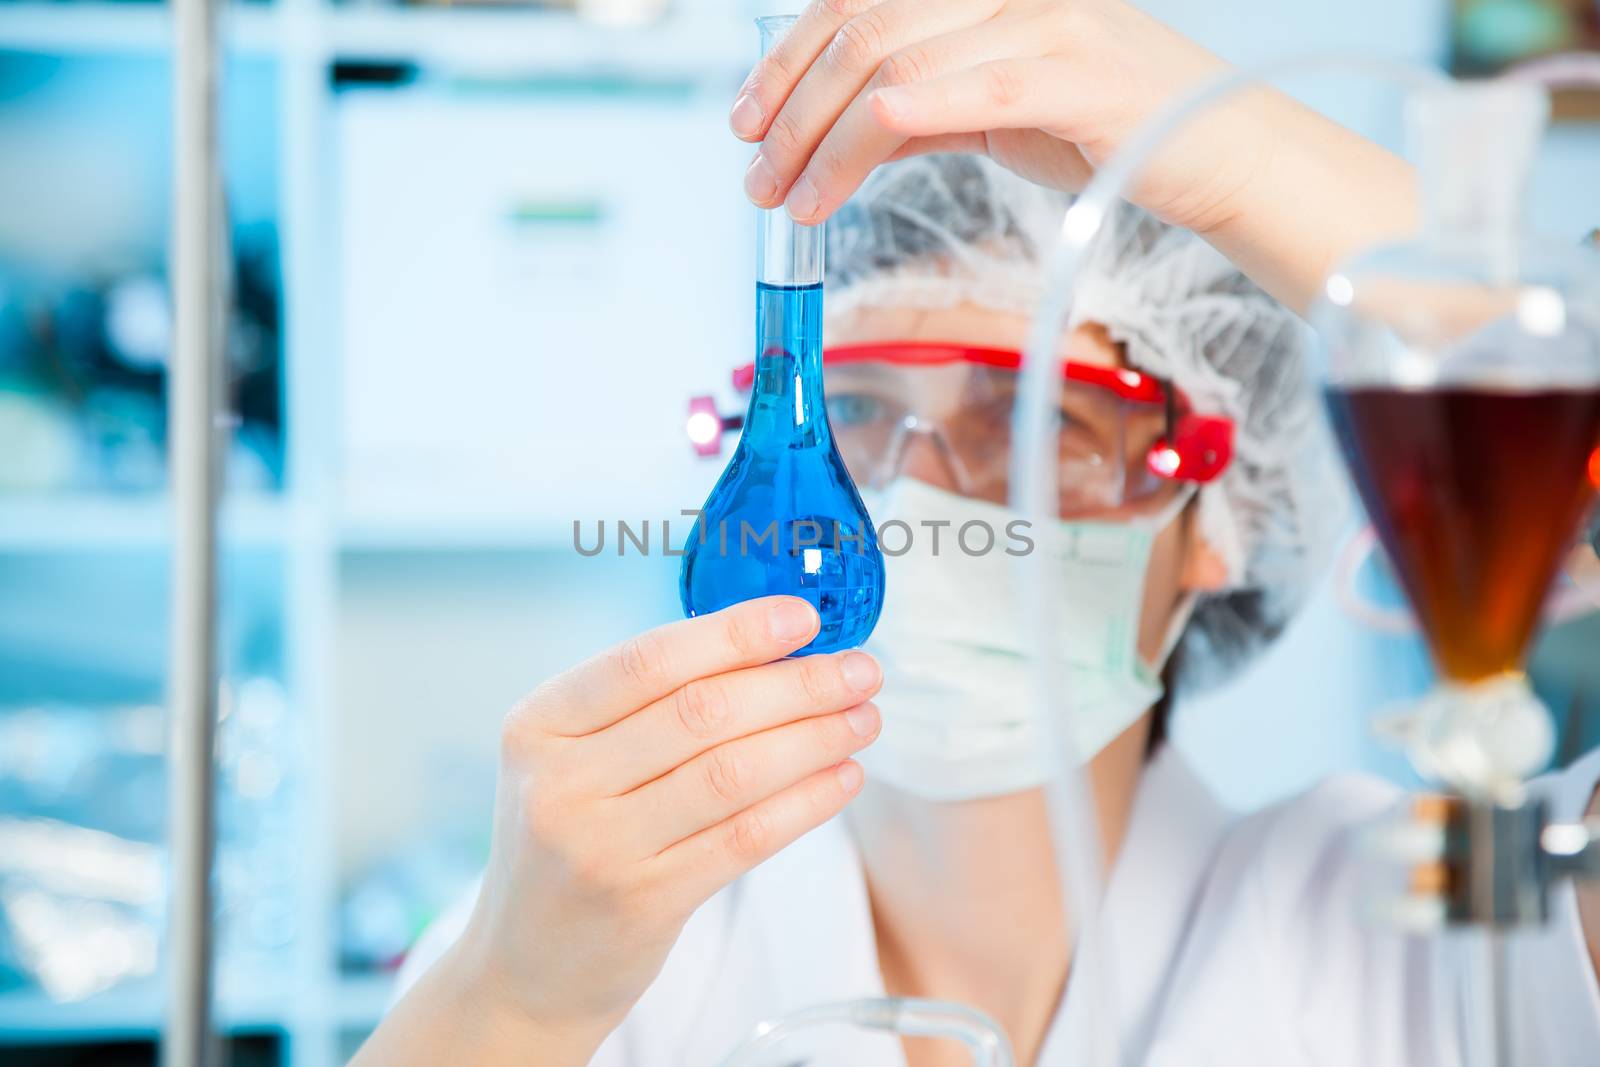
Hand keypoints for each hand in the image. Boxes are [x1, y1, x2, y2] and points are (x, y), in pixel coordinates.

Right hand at [436, 597, 881, 1061]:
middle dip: (797, 684)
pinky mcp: (645, 902)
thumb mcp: (573, 760)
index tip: (803, 617)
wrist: (527, 969)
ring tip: (864, 718)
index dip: (734, 633)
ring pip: (733, 773)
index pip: (648, 660)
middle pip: (702, 712)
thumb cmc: (571, 839)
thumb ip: (647, 705)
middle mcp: (559, 783)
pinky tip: (844, 777)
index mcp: (539, 724)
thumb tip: (770, 646)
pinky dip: (806, 802)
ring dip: (814, 739)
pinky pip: (746, 837)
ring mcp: (599, 847)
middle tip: (860, 669)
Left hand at [731, 0, 1260, 235]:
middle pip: (862, 31)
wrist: (1215, 145)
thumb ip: (919, 108)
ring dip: (822, 142)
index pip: (855, 3)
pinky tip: (851, 158)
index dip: (786, 59)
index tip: (747, 119)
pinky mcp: (1073, 77)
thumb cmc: (1105, 122)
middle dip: (790, 109)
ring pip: (895, 68)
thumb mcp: (992, 105)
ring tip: (788, 197)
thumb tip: (837, 136)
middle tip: (756, 173)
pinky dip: (895, 126)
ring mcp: (1043, 24)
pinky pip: (965, 93)